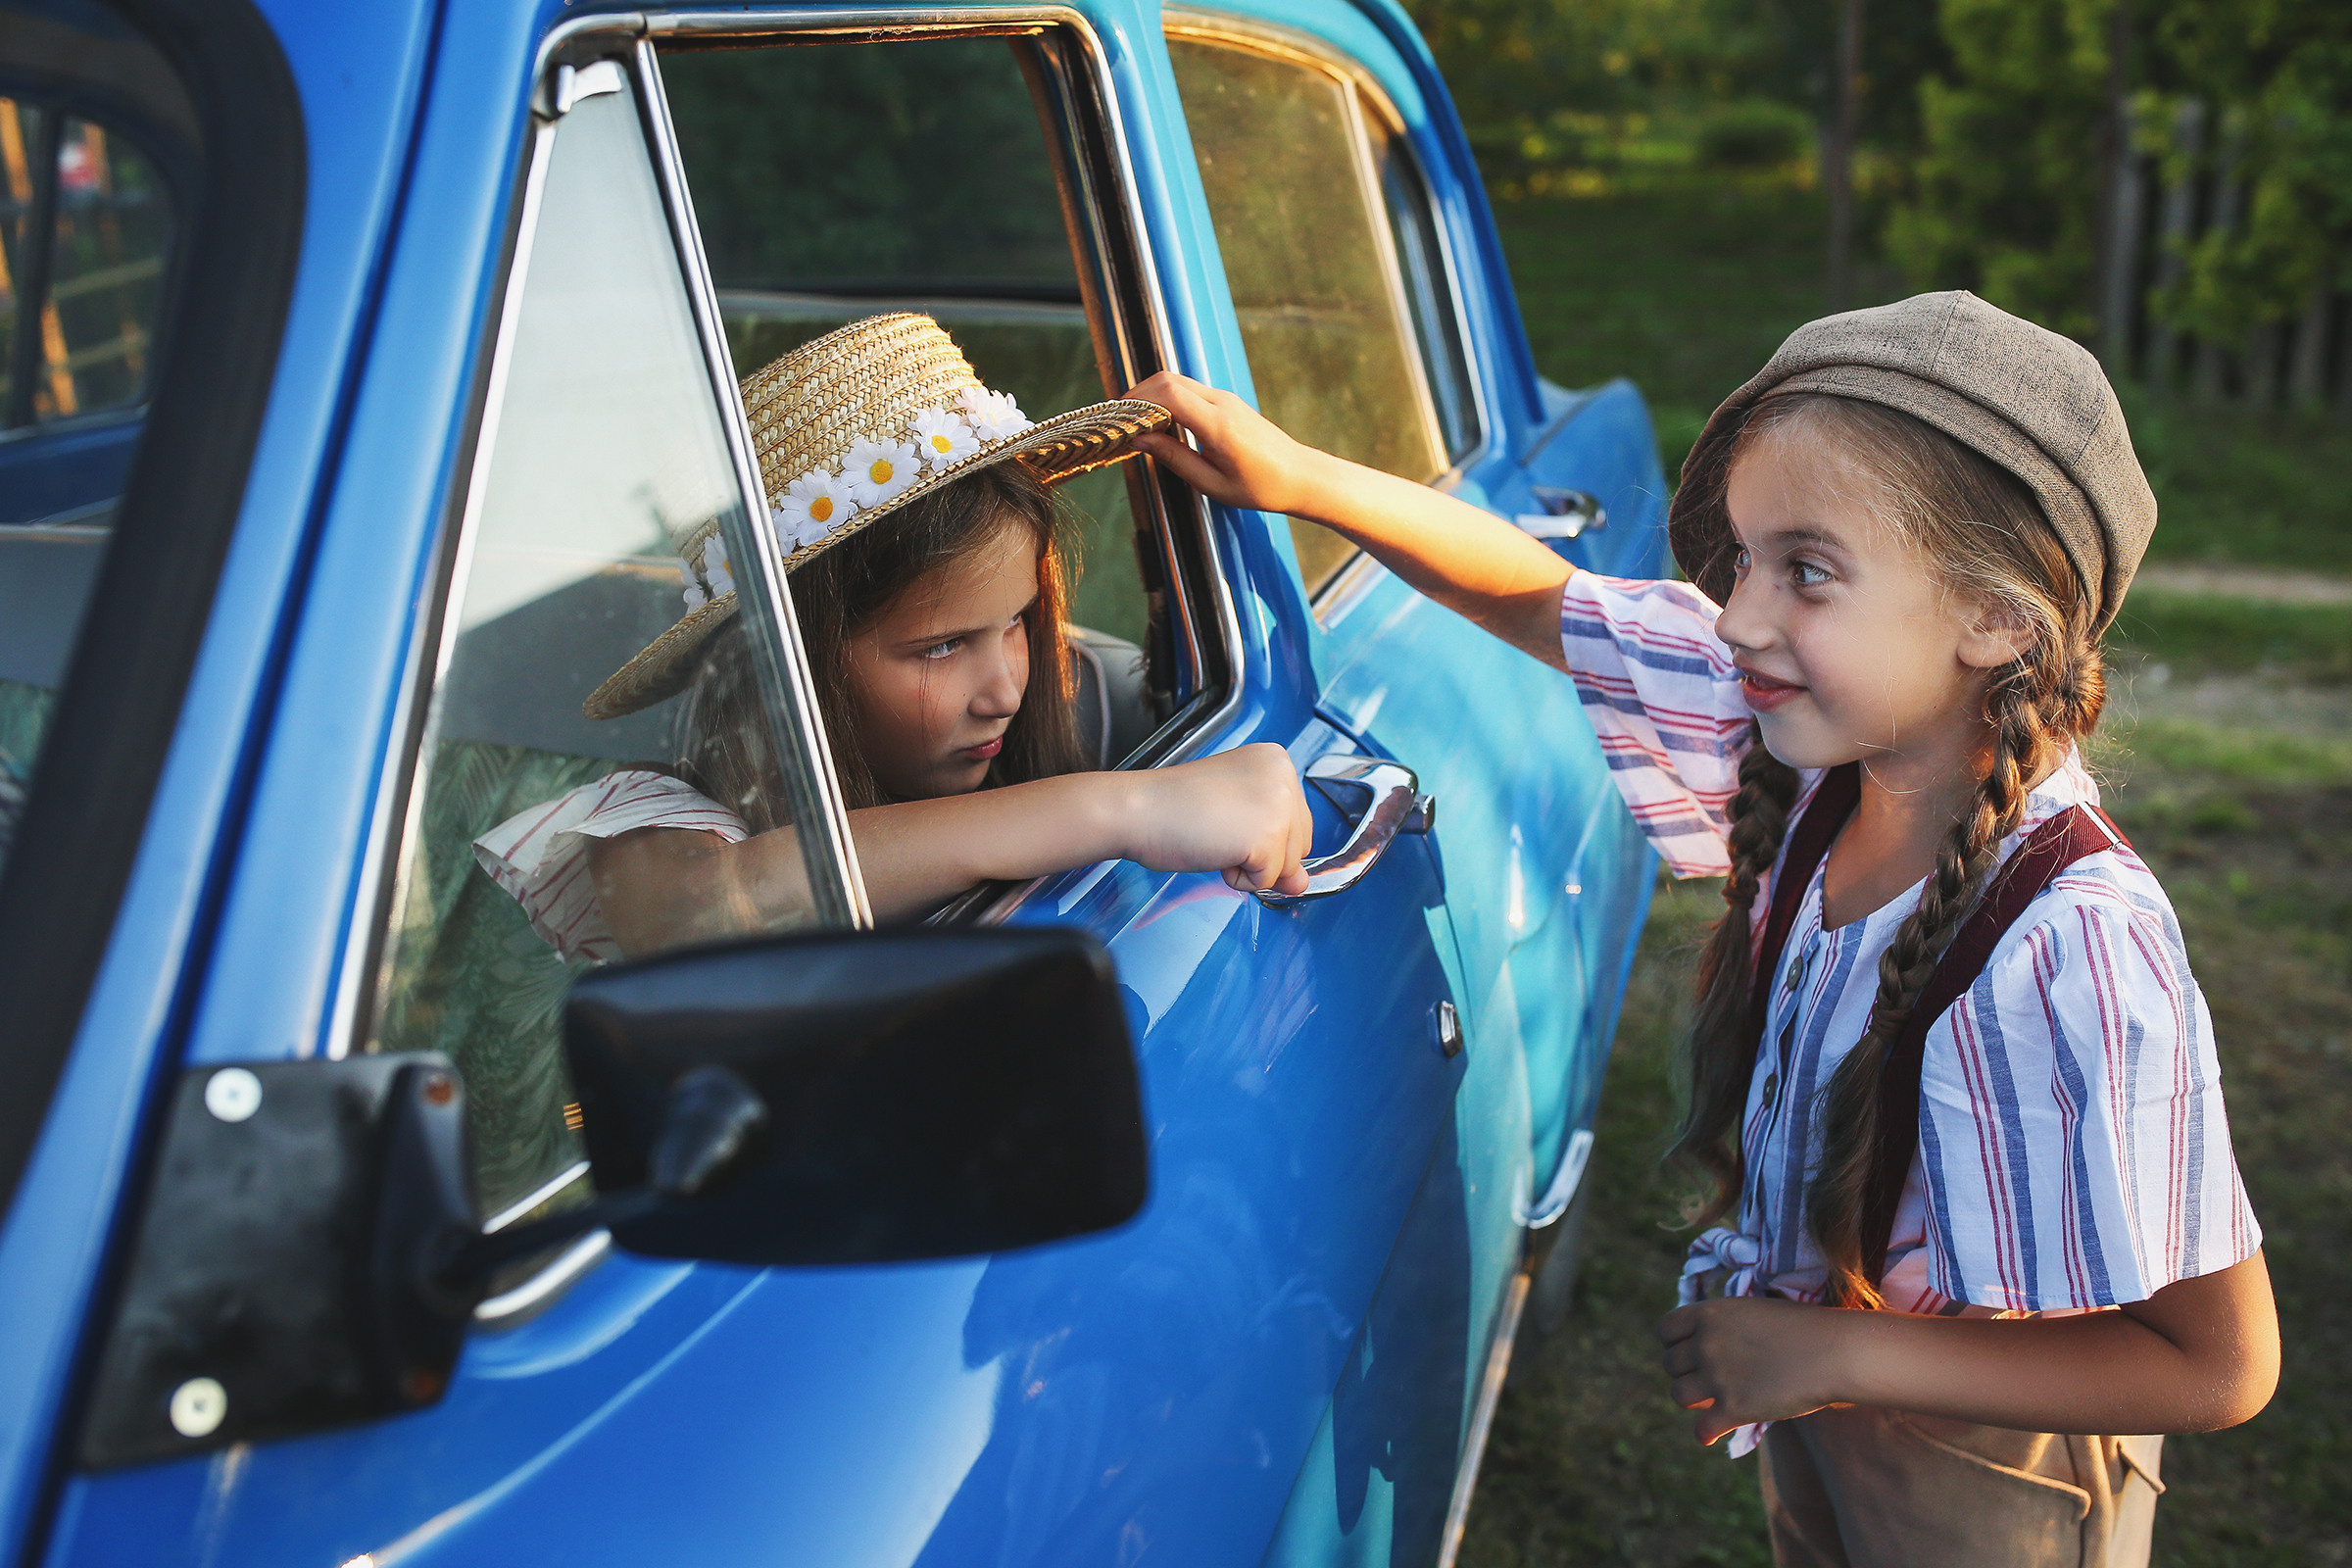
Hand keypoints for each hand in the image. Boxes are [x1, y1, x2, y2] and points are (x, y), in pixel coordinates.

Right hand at [1118, 742, 1313, 896]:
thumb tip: (1301, 882)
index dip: (1262, 834)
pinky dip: (1238, 878)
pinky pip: (1266, 881)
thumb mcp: (1237, 816)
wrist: (1140, 810)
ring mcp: (1280, 805)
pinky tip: (1215, 849)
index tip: (1227, 817)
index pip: (1297, 820)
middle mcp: (1285, 776)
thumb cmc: (1174, 805)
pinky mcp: (1268, 836)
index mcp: (1276, 760)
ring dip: (1250, 865)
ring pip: (1287, 866)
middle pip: (1300, 844)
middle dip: (1262, 852)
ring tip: (1216, 836)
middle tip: (1218, 828)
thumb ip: (1276, 841)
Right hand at [1125, 371, 1329, 518]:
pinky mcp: (1227, 401)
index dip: (1138, 400)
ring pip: (1178, 381)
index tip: (1119, 418)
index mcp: (1218, 425)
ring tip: (1136, 422)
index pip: (1169, 394)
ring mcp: (1226, 398)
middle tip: (1120, 419)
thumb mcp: (1212, 483)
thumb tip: (1140, 440)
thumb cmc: (1260, 487)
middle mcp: (1222, 403)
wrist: (1300, 475)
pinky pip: (1190, 391)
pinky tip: (1160, 422)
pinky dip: (1168, 399)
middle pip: (1169, 379)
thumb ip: (1174, 458)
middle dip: (1139, 394)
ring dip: (1153, 395)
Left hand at [1658, 1295, 1851, 1444]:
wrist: (1833, 1352)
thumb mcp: (1752, 1310)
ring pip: (1679, 1396)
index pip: (1665, 1330)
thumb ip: (1722, 1324)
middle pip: (1670, 1365)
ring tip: (1710, 1401)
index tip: (1688, 1351)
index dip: (1674, 1343)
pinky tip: (1712, 1434)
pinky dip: (1705, 1434)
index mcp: (1709, 1314)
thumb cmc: (1801, 1328)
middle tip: (1706, 1379)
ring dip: (1693, 1400)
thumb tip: (1700, 1340)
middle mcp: (1706, 1344)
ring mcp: (1718, 1377)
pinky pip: (1701, 1429)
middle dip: (1686, 1372)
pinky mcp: (1734, 1408)